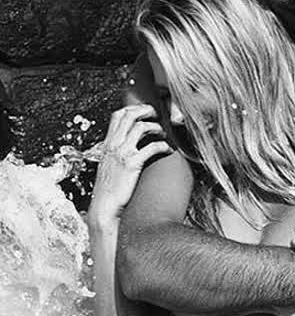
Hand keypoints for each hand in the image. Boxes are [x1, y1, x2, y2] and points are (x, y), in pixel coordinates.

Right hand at [89, 104, 172, 219]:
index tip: (145, 111)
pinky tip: (168, 150)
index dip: (133, 108)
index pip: (117, 116)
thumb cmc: (108, 190)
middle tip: (157, 116)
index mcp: (108, 144)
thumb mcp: (108, 166)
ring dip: (156, 128)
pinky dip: (163, 146)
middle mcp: (114, 145)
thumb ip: (116, 154)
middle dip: (146, 111)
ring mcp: (122, 154)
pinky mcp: (132, 164)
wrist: (104, 206)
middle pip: (129, 116)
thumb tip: (130, 149)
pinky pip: (151, 147)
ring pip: (141, 127)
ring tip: (163, 135)